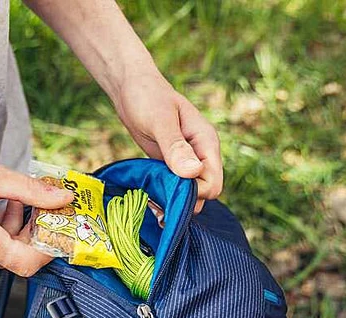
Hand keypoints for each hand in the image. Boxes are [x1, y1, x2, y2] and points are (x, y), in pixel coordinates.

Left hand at [113, 70, 222, 212]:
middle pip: (204, 192)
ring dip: (173, 201)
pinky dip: (165, 195)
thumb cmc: (147, 97)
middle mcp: (200, 154)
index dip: (195, 193)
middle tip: (156, 201)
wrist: (131, 87)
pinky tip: (149, 196)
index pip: (213, 184)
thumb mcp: (160, 121)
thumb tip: (193, 173)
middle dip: (184, 201)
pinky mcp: (171, 164)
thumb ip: (176, 147)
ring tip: (151, 200)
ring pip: (190, 193)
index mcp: (206, 142)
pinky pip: (175, 187)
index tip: (170, 190)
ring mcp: (186, 160)